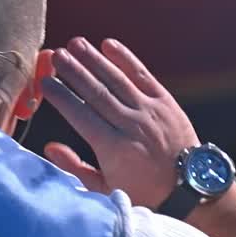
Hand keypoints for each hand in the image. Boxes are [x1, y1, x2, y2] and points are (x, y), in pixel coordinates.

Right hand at [41, 37, 198, 206]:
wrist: (191, 189)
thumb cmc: (144, 192)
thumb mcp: (106, 189)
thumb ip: (76, 167)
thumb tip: (50, 147)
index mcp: (114, 149)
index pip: (80, 115)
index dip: (61, 97)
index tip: (45, 83)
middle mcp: (131, 126)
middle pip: (96, 92)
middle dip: (74, 71)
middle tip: (55, 55)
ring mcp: (150, 111)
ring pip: (116, 80)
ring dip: (94, 60)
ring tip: (75, 43)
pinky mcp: (166, 102)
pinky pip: (142, 76)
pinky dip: (126, 59)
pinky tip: (109, 45)